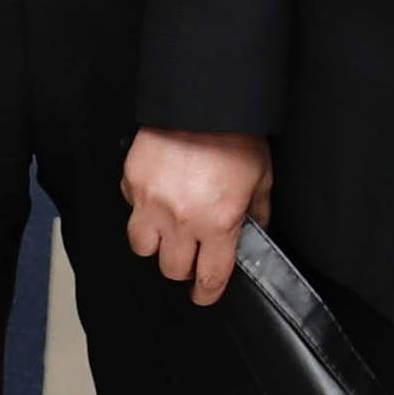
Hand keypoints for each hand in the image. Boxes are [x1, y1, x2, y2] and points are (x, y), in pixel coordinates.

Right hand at [123, 129, 270, 306]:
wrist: (203, 99)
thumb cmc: (236, 136)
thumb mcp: (262, 178)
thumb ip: (257, 213)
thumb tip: (253, 232)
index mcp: (218, 223)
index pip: (209, 278)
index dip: (207, 293)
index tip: (204, 295)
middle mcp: (182, 220)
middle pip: (172, 269)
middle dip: (184, 266)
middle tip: (192, 253)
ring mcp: (151, 202)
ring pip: (143, 247)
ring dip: (157, 244)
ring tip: (170, 229)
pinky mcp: (132, 182)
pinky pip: (131, 210)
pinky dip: (142, 209)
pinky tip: (158, 195)